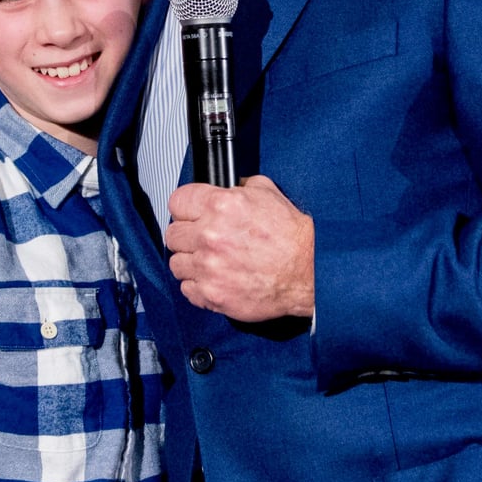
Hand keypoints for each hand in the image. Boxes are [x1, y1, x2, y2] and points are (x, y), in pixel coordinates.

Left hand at [164, 176, 314, 321]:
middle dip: (187, 235)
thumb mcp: (268, 194)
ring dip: (190, 262)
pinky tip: (214, 278)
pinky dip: (197, 285)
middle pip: (173, 234)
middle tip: (203, 239)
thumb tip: (227, 187)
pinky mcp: (211, 294)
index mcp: (221, 206)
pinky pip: (186, 289)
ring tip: (209, 261)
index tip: (190, 214)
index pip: (177, 202)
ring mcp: (208, 267)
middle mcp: (209, 235)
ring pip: (176, 263)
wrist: (308, 272)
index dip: (186, 208)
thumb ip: (240, 187)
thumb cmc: (292, 237)